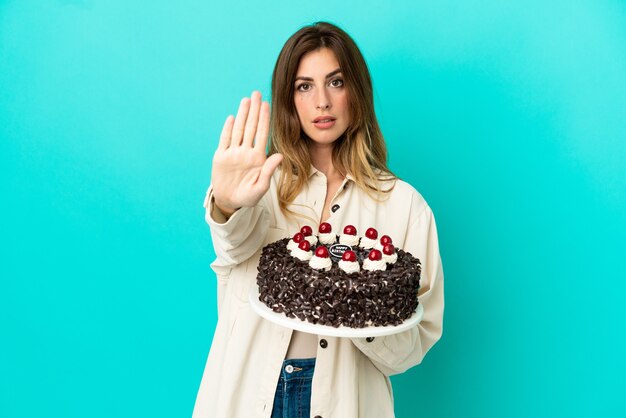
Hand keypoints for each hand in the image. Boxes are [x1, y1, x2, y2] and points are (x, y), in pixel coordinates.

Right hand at [211, 91, 282, 216]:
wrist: (230, 202)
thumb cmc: (248, 196)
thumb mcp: (260, 187)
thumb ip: (269, 171)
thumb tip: (280, 156)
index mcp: (258, 158)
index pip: (263, 134)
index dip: (265, 119)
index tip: (267, 104)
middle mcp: (246, 152)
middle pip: (251, 127)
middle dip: (254, 110)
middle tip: (257, 93)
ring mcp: (233, 153)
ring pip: (238, 130)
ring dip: (242, 115)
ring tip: (246, 100)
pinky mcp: (221, 157)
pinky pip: (225, 140)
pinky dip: (228, 129)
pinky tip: (232, 118)